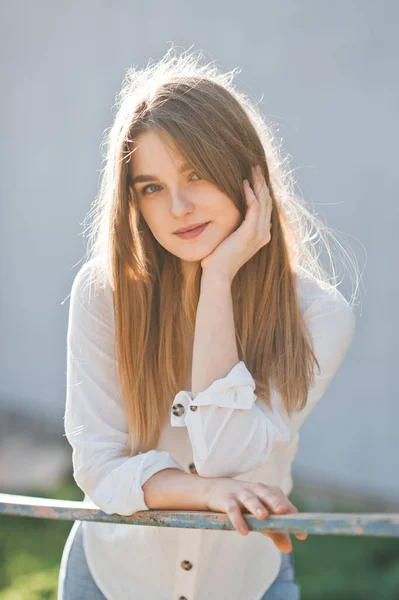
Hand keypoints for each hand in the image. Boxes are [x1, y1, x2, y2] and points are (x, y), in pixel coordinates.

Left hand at [200, 164, 272, 282]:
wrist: (218, 274)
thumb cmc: (219, 259)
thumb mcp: (230, 240)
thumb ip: (235, 228)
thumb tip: (231, 217)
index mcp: (261, 235)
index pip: (266, 207)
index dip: (262, 190)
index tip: (254, 175)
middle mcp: (264, 234)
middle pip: (268, 201)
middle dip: (262, 182)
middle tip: (255, 166)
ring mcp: (259, 234)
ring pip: (264, 201)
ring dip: (258, 183)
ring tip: (252, 169)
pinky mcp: (250, 233)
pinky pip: (254, 207)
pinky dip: (250, 194)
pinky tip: (244, 183)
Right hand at [202, 478, 306, 552]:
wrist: (211, 490)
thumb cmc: (241, 503)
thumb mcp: (257, 515)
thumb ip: (274, 530)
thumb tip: (288, 548)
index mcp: (266, 492)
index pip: (281, 500)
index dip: (292, 514)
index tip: (301, 533)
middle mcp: (255, 490)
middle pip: (267, 494)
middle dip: (275, 501)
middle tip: (283, 511)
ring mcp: (239, 493)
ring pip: (250, 499)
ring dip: (256, 506)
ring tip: (263, 517)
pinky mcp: (225, 500)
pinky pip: (232, 509)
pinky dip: (238, 519)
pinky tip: (243, 531)